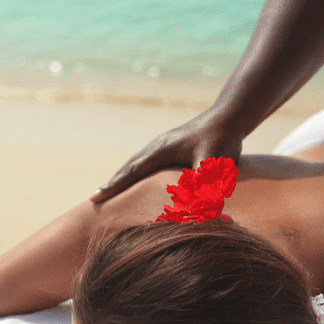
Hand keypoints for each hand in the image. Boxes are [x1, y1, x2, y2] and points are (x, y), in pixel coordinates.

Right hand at [90, 107, 242, 202]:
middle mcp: (157, 147)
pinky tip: (135, 183)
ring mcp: (163, 147)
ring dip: (121, 179)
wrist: (230, 117)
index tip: (95, 197)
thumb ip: (204, 183)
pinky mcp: (171, 150)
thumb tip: (201, 207)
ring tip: (108, 193)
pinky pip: (146, 165)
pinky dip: (134, 175)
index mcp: (161, 150)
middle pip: (128, 168)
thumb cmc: (222, 138)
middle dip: (111, 184)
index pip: (132, 171)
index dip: (114, 186)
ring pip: (135, 165)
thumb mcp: (213, 162)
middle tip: (93, 199)